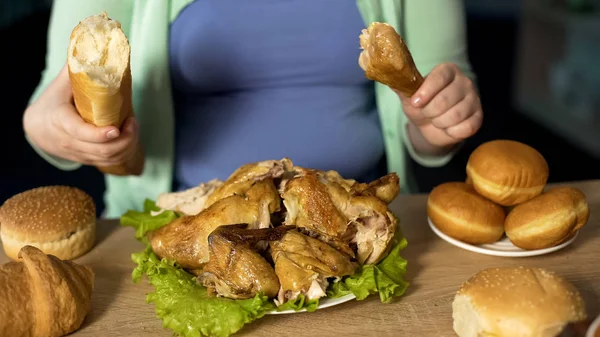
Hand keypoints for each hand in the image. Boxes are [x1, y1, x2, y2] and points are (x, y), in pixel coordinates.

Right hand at [23, 64, 138, 166]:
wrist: (38, 127)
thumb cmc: (53, 102)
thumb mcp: (60, 85)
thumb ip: (76, 69)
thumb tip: (92, 45)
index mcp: (60, 121)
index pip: (80, 132)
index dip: (99, 134)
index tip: (116, 128)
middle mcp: (69, 141)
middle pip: (101, 150)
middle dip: (124, 139)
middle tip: (132, 122)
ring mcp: (79, 153)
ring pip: (108, 159)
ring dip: (127, 146)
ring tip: (133, 128)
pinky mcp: (87, 160)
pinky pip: (108, 163)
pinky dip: (123, 154)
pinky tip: (129, 139)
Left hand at [397, 63, 482, 151]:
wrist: (431, 125)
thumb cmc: (421, 105)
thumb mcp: (409, 96)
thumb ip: (402, 85)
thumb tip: (390, 75)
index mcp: (447, 71)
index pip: (440, 76)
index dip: (426, 91)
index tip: (415, 102)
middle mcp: (464, 82)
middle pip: (446, 99)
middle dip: (429, 112)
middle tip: (426, 113)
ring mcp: (474, 99)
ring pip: (456, 115)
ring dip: (440, 122)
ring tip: (436, 119)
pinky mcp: (478, 117)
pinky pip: (465, 128)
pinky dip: (451, 132)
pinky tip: (447, 127)